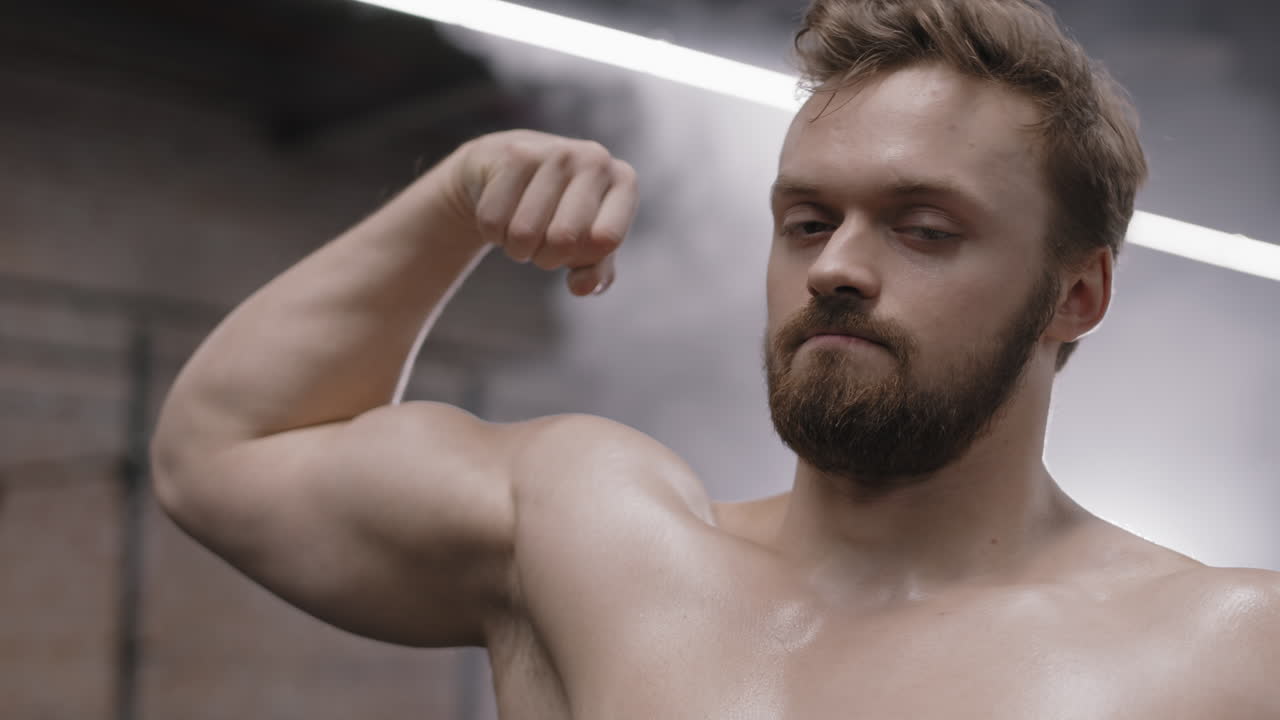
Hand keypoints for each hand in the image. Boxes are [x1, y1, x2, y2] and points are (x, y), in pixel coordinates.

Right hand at [445, 130, 637, 295]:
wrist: (510, 169)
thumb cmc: (560, 213)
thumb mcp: (587, 245)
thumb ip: (595, 273)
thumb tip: (582, 288)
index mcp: (624, 182)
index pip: (605, 241)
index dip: (582, 259)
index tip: (577, 248)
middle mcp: (595, 159)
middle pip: (564, 239)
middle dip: (546, 258)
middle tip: (544, 243)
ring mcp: (555, 152)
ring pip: (523, 233)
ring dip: (517, 248)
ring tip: (523, 227)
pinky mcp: (515, 152)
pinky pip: (494, 221)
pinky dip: (493, 232)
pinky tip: (503, 211)